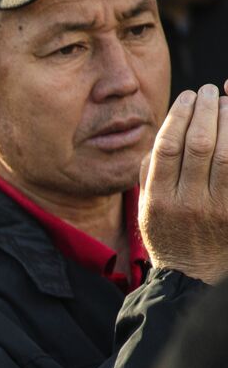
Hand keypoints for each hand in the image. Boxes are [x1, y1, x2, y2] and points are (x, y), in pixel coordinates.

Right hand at [139, 83, 227, 283]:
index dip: (180, 115)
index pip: (168, 146)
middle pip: (200, 144)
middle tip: (209, 91)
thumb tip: (166, 132)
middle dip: (206, 110)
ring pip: (227, 152)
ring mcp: (219, 208)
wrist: (194, 275)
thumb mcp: (147, 209)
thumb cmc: (170, 235)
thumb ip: (150, 172)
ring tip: (227, 102)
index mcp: (159, 201)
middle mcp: (189, 203)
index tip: (187, 97)